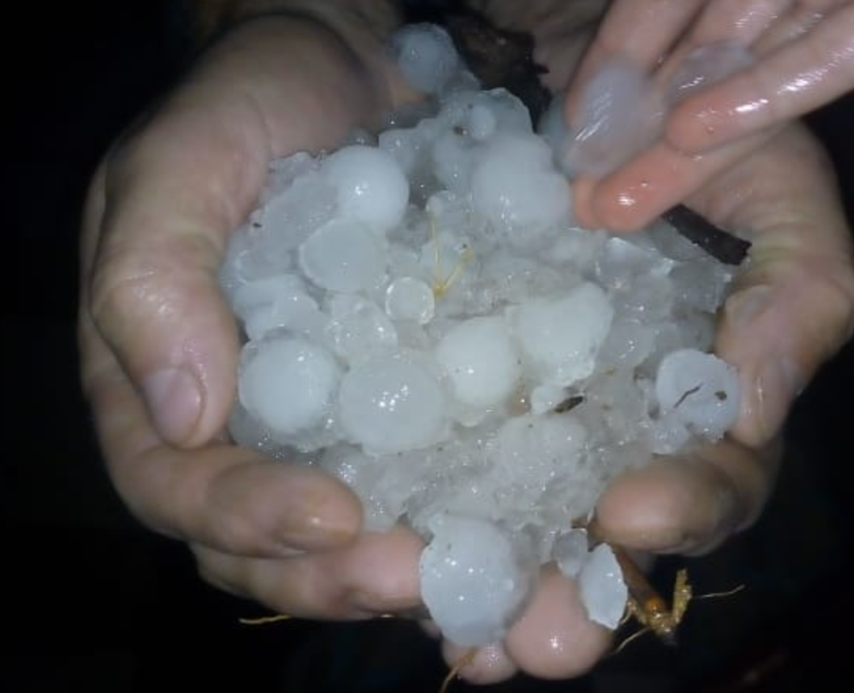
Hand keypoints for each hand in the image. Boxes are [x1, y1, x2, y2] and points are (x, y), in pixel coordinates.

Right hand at [79, 6, 427, 620]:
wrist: (349, 71)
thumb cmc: (248, 103)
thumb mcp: (178, 166)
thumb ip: (152, 277)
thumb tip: (181, 414)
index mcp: (162, 379)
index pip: (179, 485)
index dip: (245, 518)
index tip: (329, 516)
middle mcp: (245, 418)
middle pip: (267, 536)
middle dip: (336, 571)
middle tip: (414, 577)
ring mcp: (328, 414)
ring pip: (349, 525)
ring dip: (406, 566)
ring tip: (473, 581)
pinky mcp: (406, 392)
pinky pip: (426, 468)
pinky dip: (464, 510)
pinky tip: (518, 530)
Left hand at [434, 2, 853, 682]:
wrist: (517, 57)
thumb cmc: (662, 106)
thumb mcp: (762, 175)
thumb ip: (797, 285)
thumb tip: (758, 407)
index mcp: (685, 386)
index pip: (702, 480)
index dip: (683, 510)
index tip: (631, 510)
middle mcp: (600, 414)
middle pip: (595, 538)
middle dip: (576, 600)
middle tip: (541, 644)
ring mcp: (508, 407)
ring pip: (504, 525)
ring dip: (486, 588)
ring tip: (467, 634)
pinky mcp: (421, 387)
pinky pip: (414, 466)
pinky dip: (404, 516)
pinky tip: (381, 555)